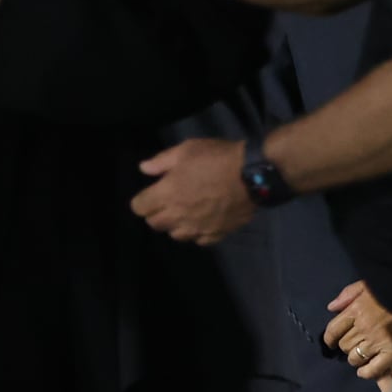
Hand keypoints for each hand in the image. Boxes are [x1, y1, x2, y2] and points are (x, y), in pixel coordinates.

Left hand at [131, 139, 253, 245]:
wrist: (252, 174)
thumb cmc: (216, 158)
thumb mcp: (186, 150)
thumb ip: (161, 161)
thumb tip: (144, 169)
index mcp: (166, 194)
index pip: (139, 207)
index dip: (142, 200)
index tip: (151, 193)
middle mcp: (178, 216)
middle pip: (155, 224)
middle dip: (156, 213)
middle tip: (167, 201)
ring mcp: (197, 228)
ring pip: (175, 235)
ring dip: (176, 225)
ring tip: (185, 212)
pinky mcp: (216, 234)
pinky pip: (199, 241)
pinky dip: (197, 233)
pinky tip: (203, 221)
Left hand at [323, 280, 391, 387]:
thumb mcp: (368, 283)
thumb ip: (348, 294)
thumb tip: (331, 308)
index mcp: (355, 310)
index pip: (333, 329)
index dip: (329, 338)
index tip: (331, 342)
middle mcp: (363, 327)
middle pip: (344, 345)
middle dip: (346, 346)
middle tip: (354, 345)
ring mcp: (377, 341)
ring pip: (355, 357)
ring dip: (355, 358)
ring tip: (362, 356)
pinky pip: (373, 369)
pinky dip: (366, 372)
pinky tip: (365, 371)